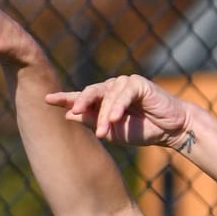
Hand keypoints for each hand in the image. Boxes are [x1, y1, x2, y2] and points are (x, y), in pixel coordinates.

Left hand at [45, 75, 194, 149]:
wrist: (170, 130)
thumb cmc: (142, 131)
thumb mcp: (113, 131)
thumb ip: (92, 121)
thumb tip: (69, 114)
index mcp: (103, 100)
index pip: (80, 98)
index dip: (64, 98)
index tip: (46, 99)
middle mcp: (111, 88)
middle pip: (90, 93)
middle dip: (81, 102)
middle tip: (73, 111)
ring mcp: (124, 83)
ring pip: (107, 96)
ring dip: (105, 116)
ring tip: (105, 132)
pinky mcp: (138, 83)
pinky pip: (123, 94)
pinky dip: (118, 107)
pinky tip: (115, 119)